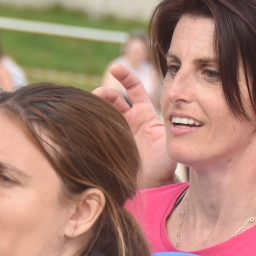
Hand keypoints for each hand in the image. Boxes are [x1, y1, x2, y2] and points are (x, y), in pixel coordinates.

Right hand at [94, 64, 176, 188]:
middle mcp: (130, 120)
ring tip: (88, 107)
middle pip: (114, 99)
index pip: (134, 88)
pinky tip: (82, 122)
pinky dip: (89, 123)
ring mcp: (117, 131)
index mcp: (146, 114)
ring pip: (102, 113)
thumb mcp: (169, 142)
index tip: (115, 68)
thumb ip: (170, 127)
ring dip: (94, 108)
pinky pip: (96, 129)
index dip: (126, 76)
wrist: (153, 186)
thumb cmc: (165, 166)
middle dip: (105, 93)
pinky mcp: (107, 143)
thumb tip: (173, 115)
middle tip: (98, 94)